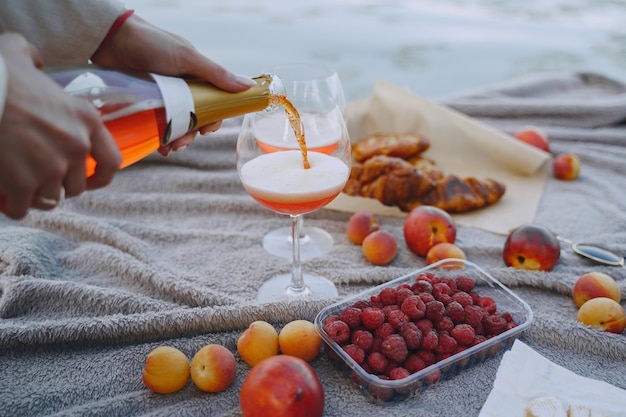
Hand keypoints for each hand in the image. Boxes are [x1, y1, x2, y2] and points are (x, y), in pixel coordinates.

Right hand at [0, 33, 121, 219]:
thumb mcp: (20, 53)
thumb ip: (35, 59)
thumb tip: (35, 62)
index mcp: (86, 118)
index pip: (112, 162)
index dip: (100, 177)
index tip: (88, 181)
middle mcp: (76, 145)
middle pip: (76, 185)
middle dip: (58, 185)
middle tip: (38, 177)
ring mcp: (52, 167)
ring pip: (50, 199)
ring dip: (35, 196)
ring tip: (19, 185)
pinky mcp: (24, 184)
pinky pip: (21, 208)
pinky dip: (11, 205)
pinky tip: (3, 196)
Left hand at [91, 13, 255, 154]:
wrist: (109, 38)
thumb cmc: (151, 43)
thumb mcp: (187, 58)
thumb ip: (216, 74)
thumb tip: (247, 86)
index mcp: (195, 77)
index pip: (213, 104)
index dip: (213, 119)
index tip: (208, 130)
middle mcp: (180, 89)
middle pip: (194, 119)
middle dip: (191, 134)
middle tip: (182, 143)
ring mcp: (161, 97)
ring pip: (175, 125)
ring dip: (176, 139)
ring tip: (169, 148)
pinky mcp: (143, 104)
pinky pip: (155, 127)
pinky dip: (159, 139)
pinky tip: (159, 148)